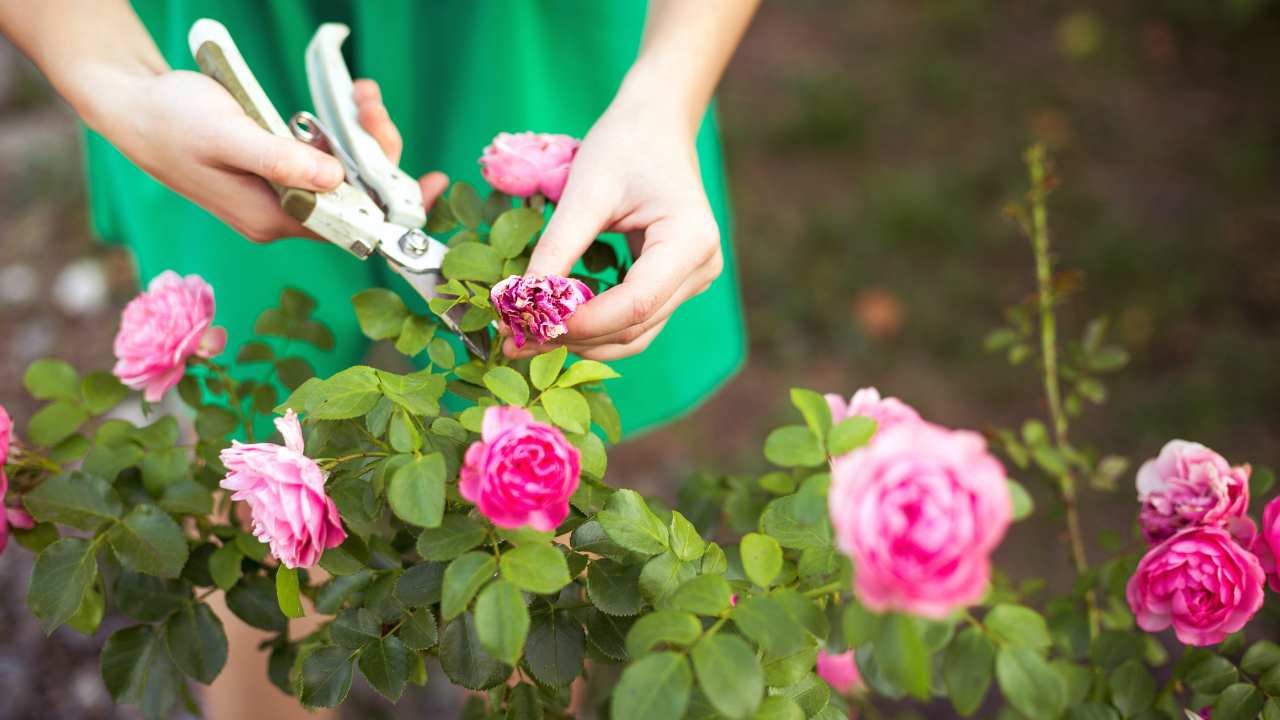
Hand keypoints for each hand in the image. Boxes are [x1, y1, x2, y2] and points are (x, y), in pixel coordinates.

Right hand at [91, 71, 444, 241]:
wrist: (133, 108)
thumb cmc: (173, 121)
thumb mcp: (229, 136)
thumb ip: (281, 160)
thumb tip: (336, 180)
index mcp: (272, 219)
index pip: (352, 226)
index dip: (395, 208)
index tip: (432, 185)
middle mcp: (282, 215)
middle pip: (355, 196)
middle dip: (375, 151)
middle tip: (370, 102)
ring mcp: (281, 194)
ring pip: (344, 174)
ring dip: (360, 135)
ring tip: (361, 93)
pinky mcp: (279, 171)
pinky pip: (326, 159)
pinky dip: (342, 132)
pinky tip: (346, 102)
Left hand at [508, 86, 723, 360]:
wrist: (655, 126)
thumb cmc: (625, 145)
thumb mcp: (586, 191)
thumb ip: (558, 247)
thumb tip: (521, 300)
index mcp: (691, 240)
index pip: (636, 302)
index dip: (584, 322)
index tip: (530, 326)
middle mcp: (700, 268)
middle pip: (635, 326)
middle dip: (575, 337)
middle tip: (514, 341)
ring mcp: (692, 280)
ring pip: (635, 334)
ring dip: (582, 341)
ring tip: (528, 338)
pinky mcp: (674, 285)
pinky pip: (634, 320)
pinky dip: (595, 327)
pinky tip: (555, 323)